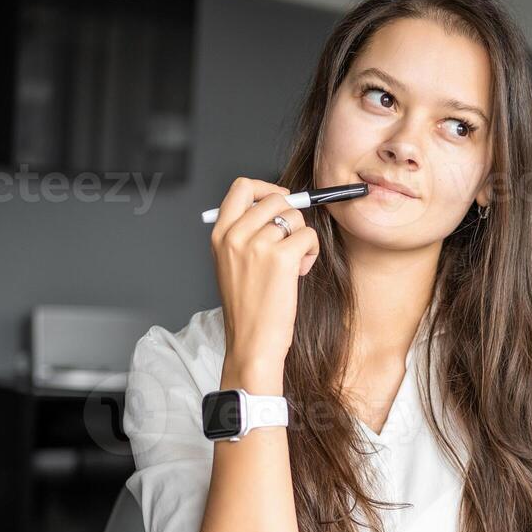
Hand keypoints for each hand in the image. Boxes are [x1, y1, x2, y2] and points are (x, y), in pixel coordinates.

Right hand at [209, 176, 320, 369]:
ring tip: (293, 266)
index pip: (242, 188)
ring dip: (302, 239)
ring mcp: (258, 244)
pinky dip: (311, 252)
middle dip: (291, 218)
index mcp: (220, 235)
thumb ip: (246, 234)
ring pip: (296, 218)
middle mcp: (235, 235)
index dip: (267, 188)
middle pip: (276, 199)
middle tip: (289, 245)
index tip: (280, 200)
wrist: (252, 344)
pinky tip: (299, 273)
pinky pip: (308, 235)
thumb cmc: (248, 310)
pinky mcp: (282, 257)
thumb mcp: (232, 265)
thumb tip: (279, 207)